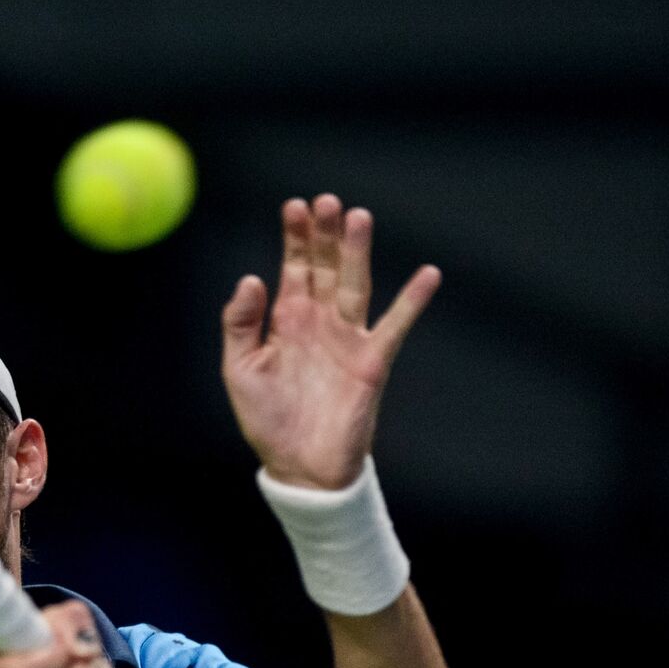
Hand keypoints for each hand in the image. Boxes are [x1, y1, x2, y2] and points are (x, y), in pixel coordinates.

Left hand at [221, 194, 440, 489]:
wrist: (299, 466)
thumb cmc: (267, 420)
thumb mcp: (240, 369)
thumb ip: (242, 324)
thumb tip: (251, 278)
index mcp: (287, 319)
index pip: (294, 267)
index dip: (295, 237)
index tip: (294, 206)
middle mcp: (320, 321)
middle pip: (325, 266)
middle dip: (325, 234)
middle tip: (326, 200)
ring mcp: (348, 338)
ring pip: (355, 284)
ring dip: (357, 252)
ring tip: (358, 217)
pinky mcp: (371, 361)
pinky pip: (395, 325)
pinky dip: (412, 301)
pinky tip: (428, 274)